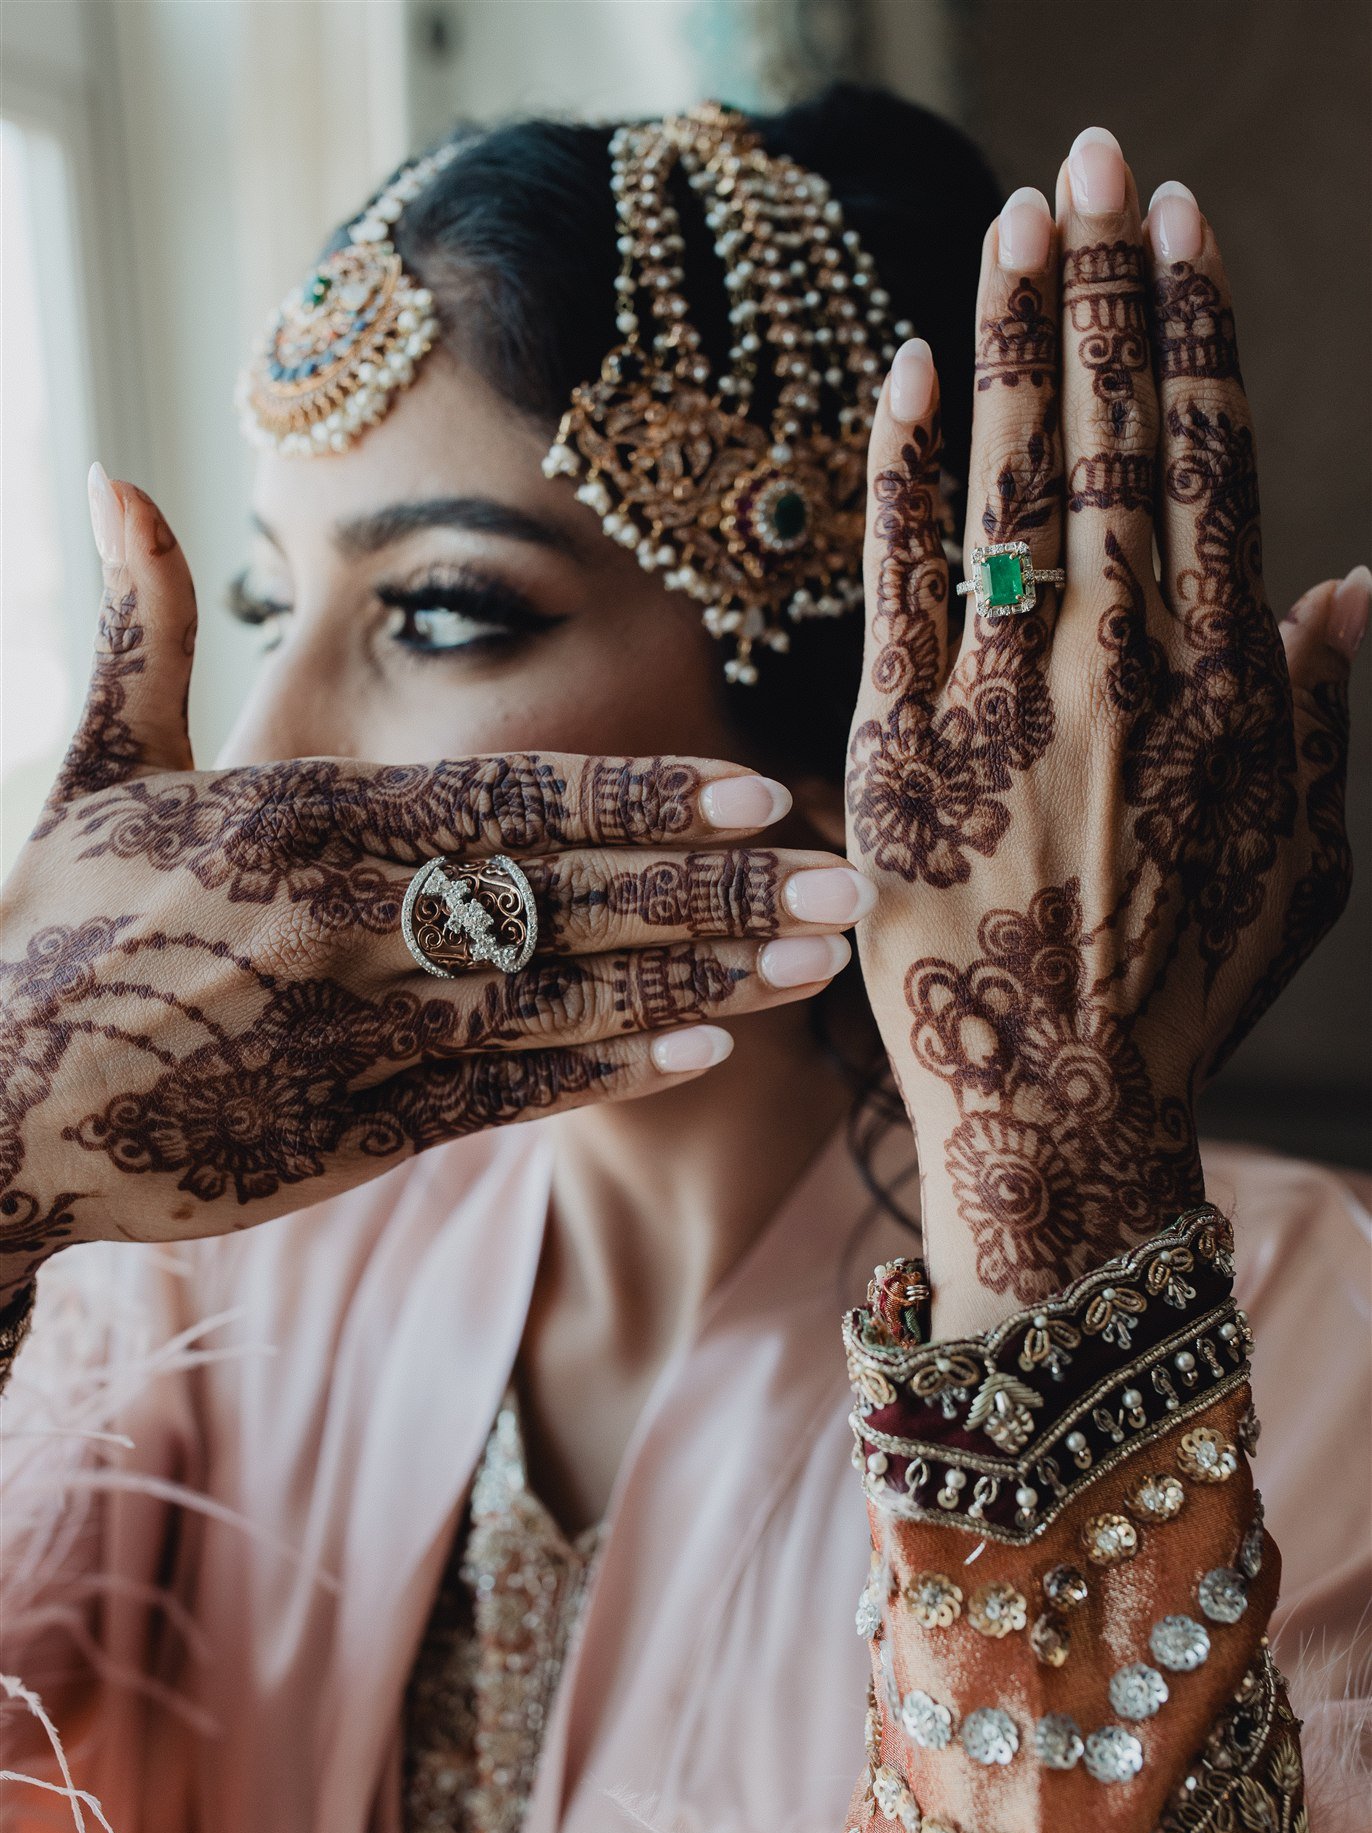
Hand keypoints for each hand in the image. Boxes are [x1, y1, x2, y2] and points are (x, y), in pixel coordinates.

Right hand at [0, 478, 868, 1300]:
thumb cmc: (46, 935)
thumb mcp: (92, 771)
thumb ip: (139, 631)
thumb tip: (117, 475)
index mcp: (293, 822)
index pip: (501, 797)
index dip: (636, 794)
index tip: (749, 787)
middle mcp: (342, 926)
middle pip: (565, 899)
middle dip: (715, 887)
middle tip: (846, 878)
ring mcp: (355, 1040)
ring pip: (561, 1002)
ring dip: (699, 981)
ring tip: (811, 964)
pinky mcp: (350, 1138)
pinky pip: (505, 1100)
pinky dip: (606, 1074)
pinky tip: (706, 1049)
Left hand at [847, 128, 1360, 1335]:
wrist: (1064, 1113)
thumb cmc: (1184, 994)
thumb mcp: (1304, 860)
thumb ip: (1327, 712)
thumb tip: (1355, 585)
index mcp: (1228, 679)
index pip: (1209, 461)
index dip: (1193, 331)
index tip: (1180, 229)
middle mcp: (1125, 664)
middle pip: (1114, 436)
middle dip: (1109, 284)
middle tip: (1100, 159)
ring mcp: (1006, 698)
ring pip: (1012, 478)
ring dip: (1017, 336)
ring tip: (1024, 215)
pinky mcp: (899, 745)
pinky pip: (898, 577)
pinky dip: (902, 470)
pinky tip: (905, 372)